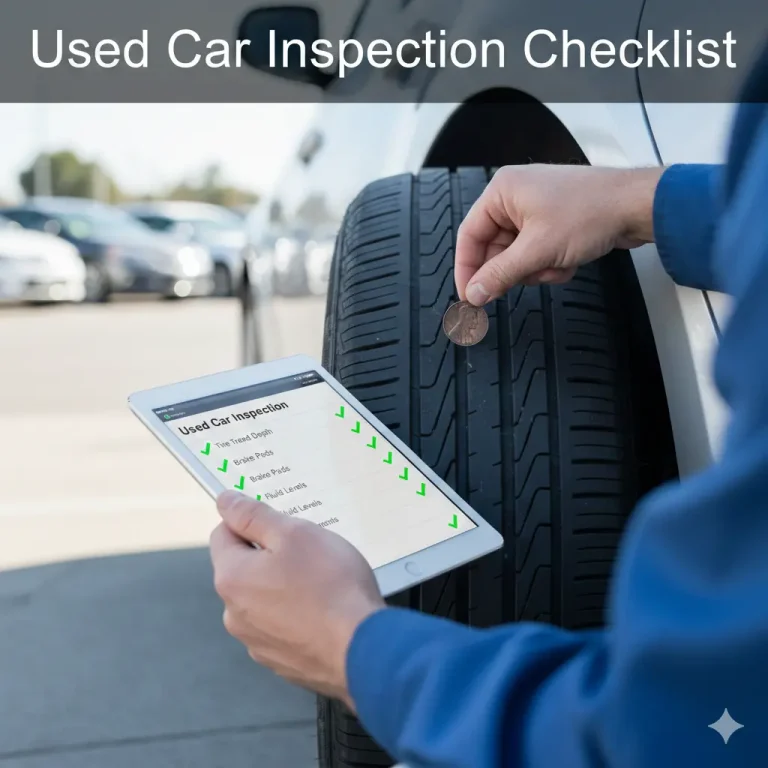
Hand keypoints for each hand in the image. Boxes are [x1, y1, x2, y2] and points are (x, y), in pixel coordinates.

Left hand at [209, 491, 384, 706]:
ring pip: (265, 597)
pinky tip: (325, 611)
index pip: (223, 533)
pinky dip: (298, 615)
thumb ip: (254, 515)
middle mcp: (234, 613)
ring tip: (322, 584)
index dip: (252, 522)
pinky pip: (282, 625)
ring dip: (285, 586)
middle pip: (244, 567)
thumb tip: (226, 502)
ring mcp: (256, 641)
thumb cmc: (331, 587)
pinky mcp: (280, 660)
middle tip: (309, 553)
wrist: (363, 648)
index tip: (280, 524)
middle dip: (271, 555)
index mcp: (232, 578)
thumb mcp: (295, 533)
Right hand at [455, 164, 663, 304]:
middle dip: (515, 269)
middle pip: (494, 249)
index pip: (469, 236)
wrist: (637, 206)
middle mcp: (514, 197)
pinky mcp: (552, 223)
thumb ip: (500, 275)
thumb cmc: (591, 212)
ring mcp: (535, 210)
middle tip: (529, 278)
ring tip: (558, 263)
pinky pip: (536, 254)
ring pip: (517, 256)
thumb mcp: (537, 250)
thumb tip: (474, 294)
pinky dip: (550, 264)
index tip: (470, 297)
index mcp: (502, 192)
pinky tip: (569, 260)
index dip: (467, 269)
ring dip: (537, 269)